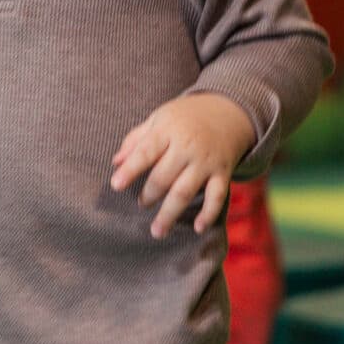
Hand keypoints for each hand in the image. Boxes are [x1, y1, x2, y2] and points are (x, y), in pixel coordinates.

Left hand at [110, 92, 256, 238]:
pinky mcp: (223, 172)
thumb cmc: (185, 118)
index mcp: (168, 130)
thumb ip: (136, 140)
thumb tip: (115, 162)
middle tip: (142, 204)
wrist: (227, 112)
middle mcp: (187, 146)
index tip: (116, 185)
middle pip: (164, 176)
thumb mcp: (159, 119)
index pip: (146, 151)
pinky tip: (198, 228)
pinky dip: (209, 214)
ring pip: (186, 191)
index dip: (131, 169)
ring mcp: (206, 161)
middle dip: (150, 194)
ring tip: (157, 231)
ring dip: (170, 213)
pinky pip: (217, 196)